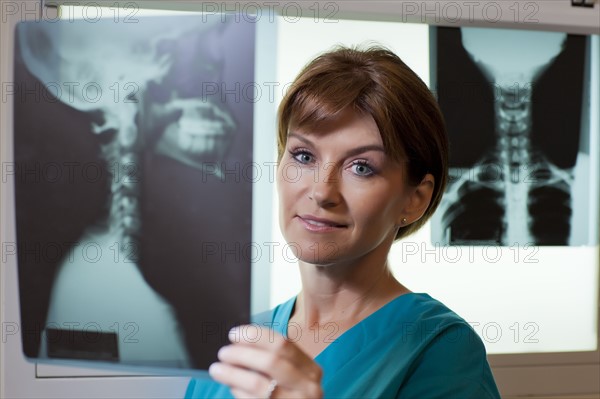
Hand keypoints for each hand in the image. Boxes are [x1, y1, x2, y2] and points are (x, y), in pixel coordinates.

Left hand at [208, 325, 322, 397]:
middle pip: (270, 361)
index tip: (234, 333)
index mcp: (310, 369)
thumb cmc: (292, 396)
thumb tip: (240, 342)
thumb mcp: (293, 377)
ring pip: (257, 383)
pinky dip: (237, 391)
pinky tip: (231, 386)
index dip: (255, 336)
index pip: (282, 344)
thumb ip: (275, 360)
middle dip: (242, 354)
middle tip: (223, 352)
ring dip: (232, 374)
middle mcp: (307, 387)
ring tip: (217, 369)